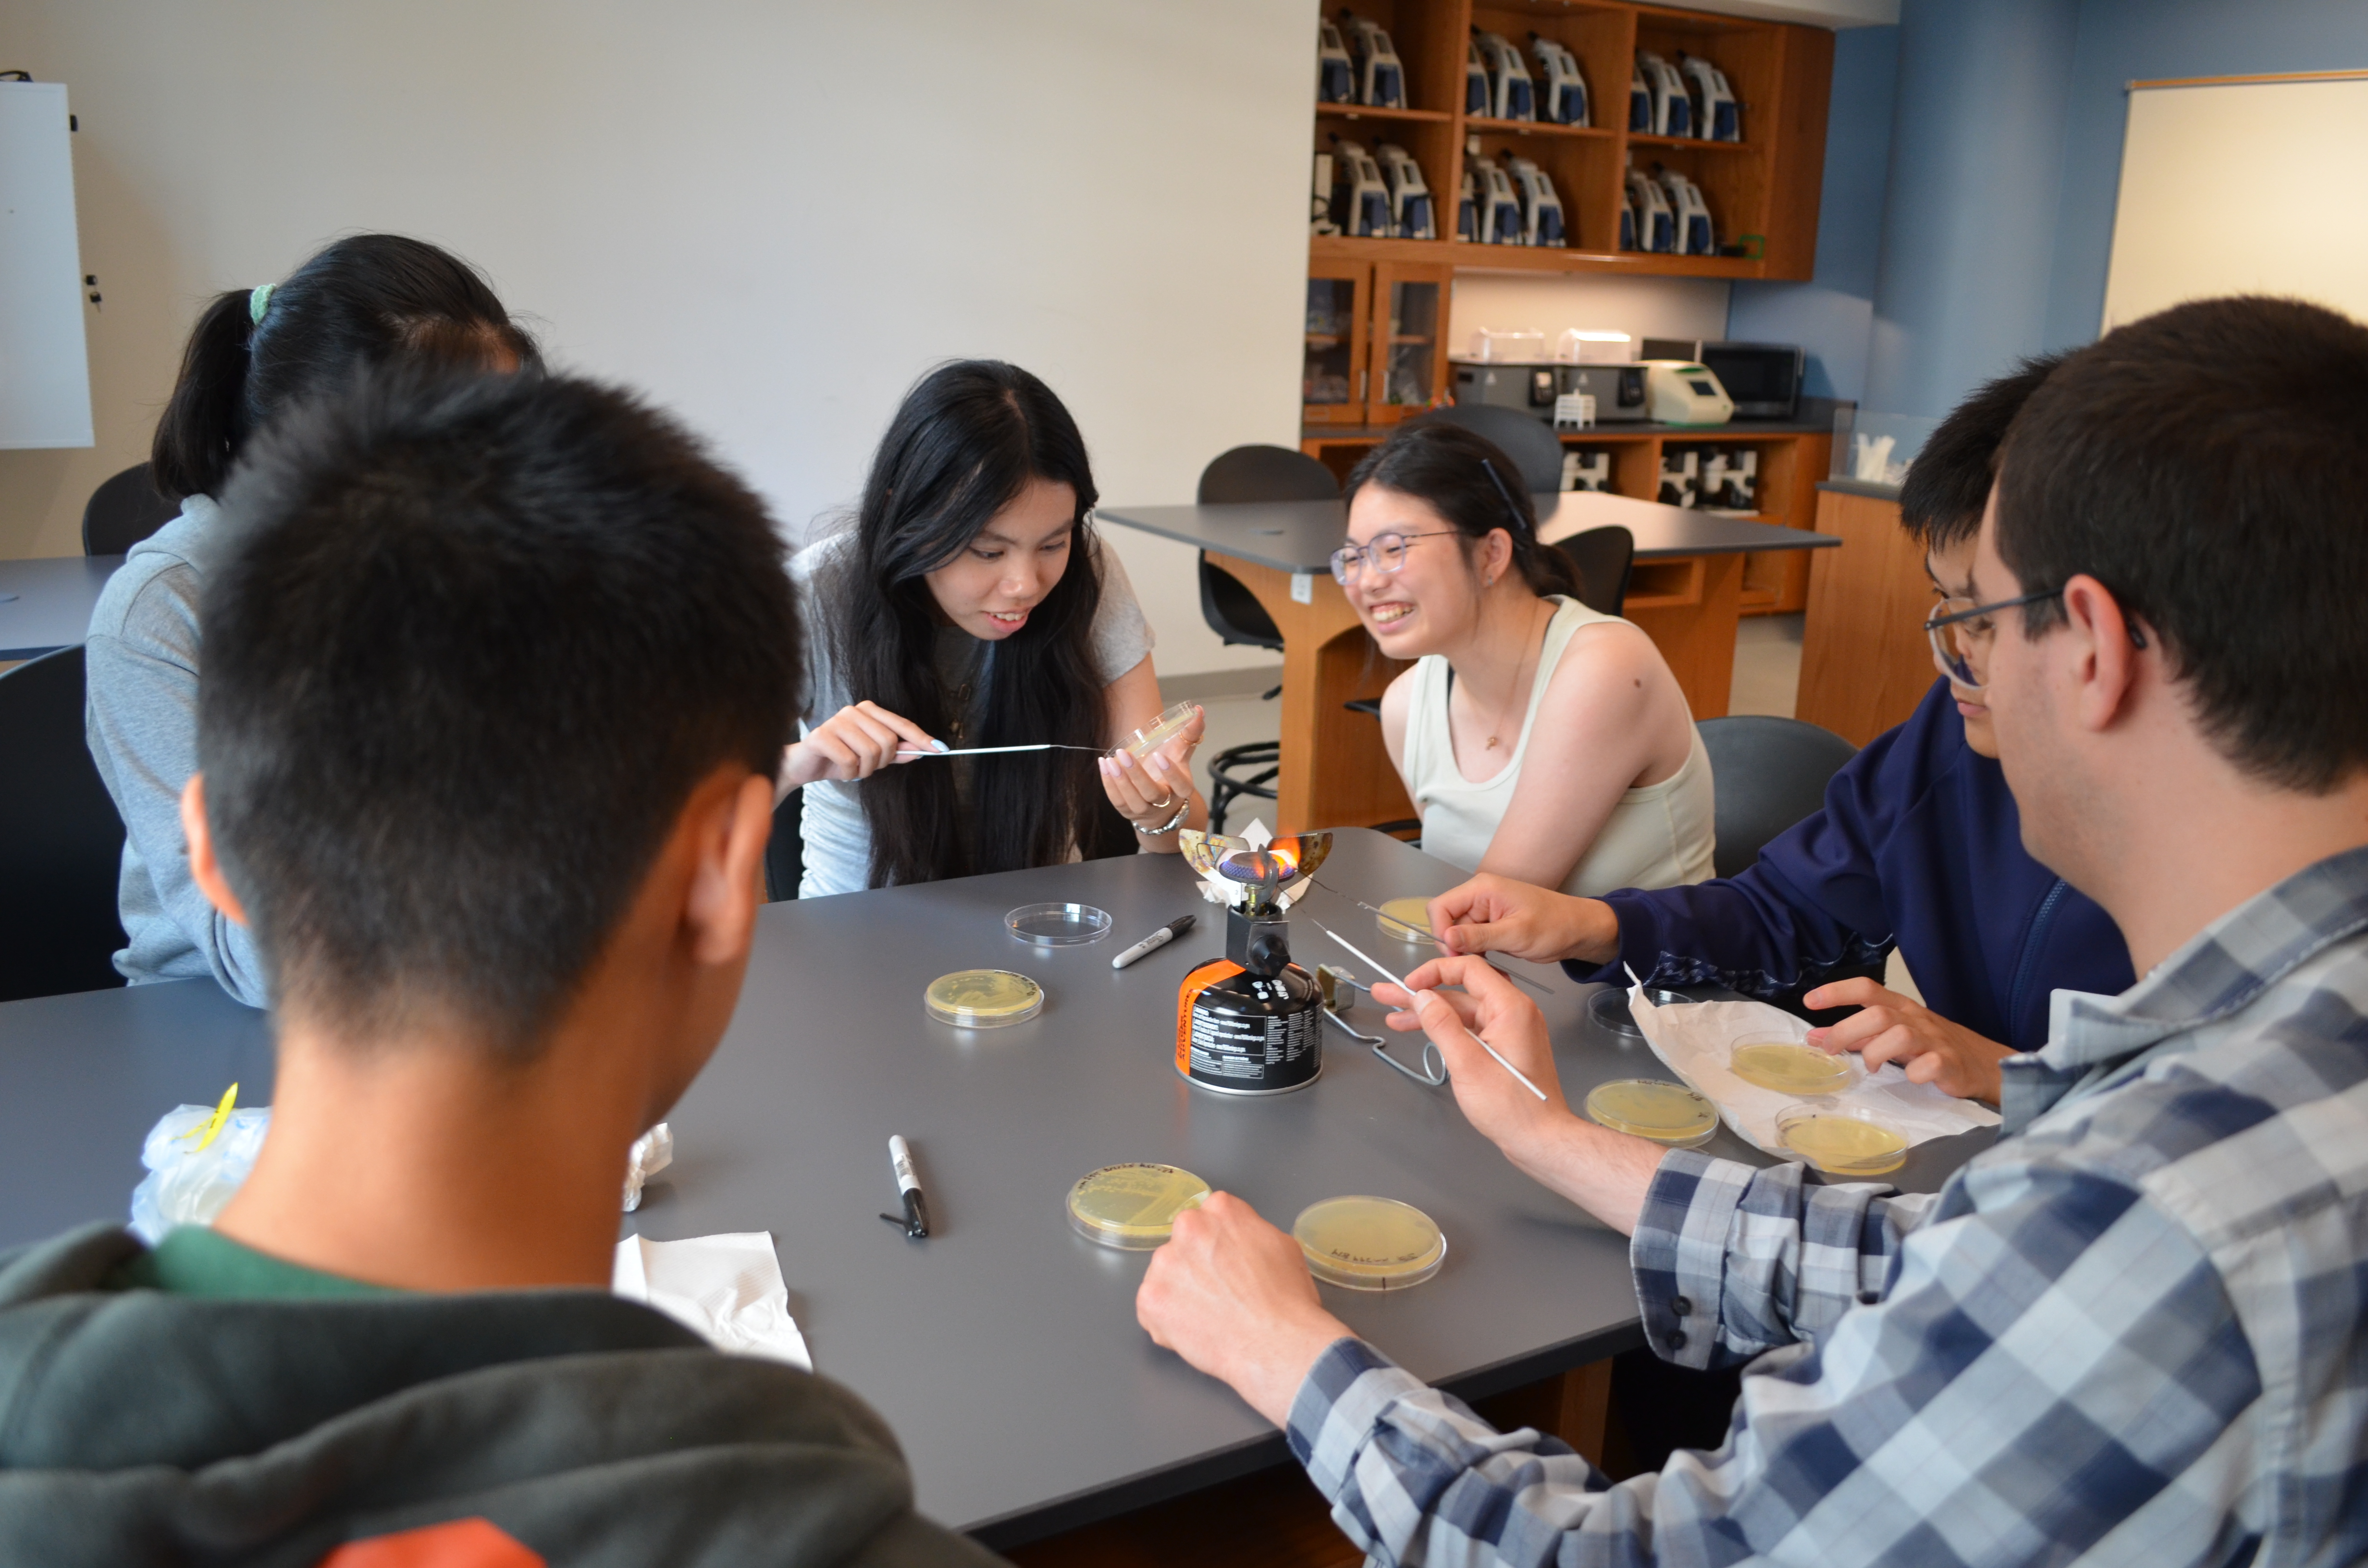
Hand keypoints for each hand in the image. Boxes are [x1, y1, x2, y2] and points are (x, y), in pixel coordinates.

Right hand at [782, 702, 940, 786]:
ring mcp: (837, 721)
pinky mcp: (821, 736)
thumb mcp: (872, 757)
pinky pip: (850, 762)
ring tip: (852, 769)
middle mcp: (854, 711)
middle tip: (866, 767)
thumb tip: (921, 751)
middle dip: (881, 762)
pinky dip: (849, 774)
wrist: (804, 765)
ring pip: (870, 753)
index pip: (901, 725)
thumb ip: (897, 752)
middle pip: (888, 741)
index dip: (922, 739)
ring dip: (864, 771)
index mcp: (868, 710)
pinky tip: (840, 771)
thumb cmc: (840, 758)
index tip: (941, 750)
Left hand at [1099, 705, 1202, 831]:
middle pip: (1151, 793)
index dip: (1171, 773)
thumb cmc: (1170, 773)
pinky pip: (1117, 801)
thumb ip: (1189, 734)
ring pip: (1132, 800)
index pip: (1180, 785)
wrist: (1159, 804)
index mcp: (1181, 789)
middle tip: (1124, 753)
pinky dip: (1109, 784)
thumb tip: (1198, 710)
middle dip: (1137, 774)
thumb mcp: (1180, 754)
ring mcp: (1144, 810)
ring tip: (1110, 760)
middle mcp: (1164, 803)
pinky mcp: (1127, 812)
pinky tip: (1104, 766)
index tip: (1159, 755)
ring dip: (1120, 780)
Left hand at [1136, 1191, 1351, 1426]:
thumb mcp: (1282, 1245)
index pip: (1210, 1219)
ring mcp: (1164, 1264)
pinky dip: (1166, 1322)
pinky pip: (1150, 1309)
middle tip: (1219, 1294)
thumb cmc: (1287, 1300)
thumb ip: (1249, 1231)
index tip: (1229, 1266)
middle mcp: (1187, 1228)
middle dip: (1196, 1266)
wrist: (1276, 1345)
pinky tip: (1193, 1332)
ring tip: (1208, 1317)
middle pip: (1184, 1244)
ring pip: (1165, 1275)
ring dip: (1179, 1293)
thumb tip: (1235, 1240)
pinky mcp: (1149, 1299)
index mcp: (1220, 1209)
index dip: (1221, 1247)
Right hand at [1373, 956, 1574, 1165]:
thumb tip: (1422, 997)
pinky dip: (1447, 1029)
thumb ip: (1442, 1026)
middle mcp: (1514, 1012)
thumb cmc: (1510, 1106)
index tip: (1407, 986)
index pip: (1469, 969)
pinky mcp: (1506, 1047)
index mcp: (1511, 1007)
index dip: (1433, 972)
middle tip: (1386, 995)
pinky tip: (1423, 1033)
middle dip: (1422, 994)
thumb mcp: (1468, 1064)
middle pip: (1462, 991)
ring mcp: (1511, 1030)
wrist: (1541, 1140)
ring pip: (1464, 1011)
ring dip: (1430, 1014)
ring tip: (1395, 1018)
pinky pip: (1473, 1028)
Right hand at [1429, 874, 1617, 964]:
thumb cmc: (1554, 927)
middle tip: (1476, 962)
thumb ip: (1478, 936)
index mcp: (1482, 888)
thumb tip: (1446, 939)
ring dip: (1468, 950)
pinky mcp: (1491, 923)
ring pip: (1458, 933)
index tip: (1456, 955)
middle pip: (1447, 921)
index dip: (1441, 932)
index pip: (1440, 907)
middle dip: (1456, 944)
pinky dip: (1478, 952)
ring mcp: (1485, 909)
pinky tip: (1492, 960)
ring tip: (1489, 962)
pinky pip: (1472, 938)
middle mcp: (1479, 895)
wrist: (1579, 930)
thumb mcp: (1516, 934)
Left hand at [1803, 977, 2012, 1103]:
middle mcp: (1917, 1020)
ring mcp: (1935, 1041)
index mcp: (1901, 1008)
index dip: (1837, 992)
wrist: (1985, 1064)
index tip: (1809, 1001)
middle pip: (1877, 1014)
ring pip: (1900, 1035)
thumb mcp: (1892, 1035)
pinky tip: (1910, 1079)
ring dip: (1875, 1052)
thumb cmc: (1931, 1047)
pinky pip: (1929, 1065)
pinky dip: (1914, 1073)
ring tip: (1869, 1067)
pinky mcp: (1950, 1064)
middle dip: (1846, 1030)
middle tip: (1830, 1050)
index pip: (1867, 989)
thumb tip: (1815, 1036)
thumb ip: (1856, 1035)